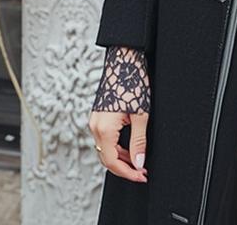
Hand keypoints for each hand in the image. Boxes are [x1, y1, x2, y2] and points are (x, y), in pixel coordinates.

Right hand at [89, 45, 149, 182]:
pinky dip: (115, 146)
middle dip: (124, 168)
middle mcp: (94, 126)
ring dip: (120, 158)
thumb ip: (139, 142)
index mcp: (103, 128)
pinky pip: (103, 138)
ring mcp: (94, 120)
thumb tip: (139, 163)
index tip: (142, 176)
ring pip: (104, 149)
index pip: (112, 162)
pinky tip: (128, 147)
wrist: (123, 61)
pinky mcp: (97, 116)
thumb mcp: (141, 116)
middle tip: (142, 171)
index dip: (128, 173)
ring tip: (138, 160)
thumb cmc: (132, 83)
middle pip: (106, 158)